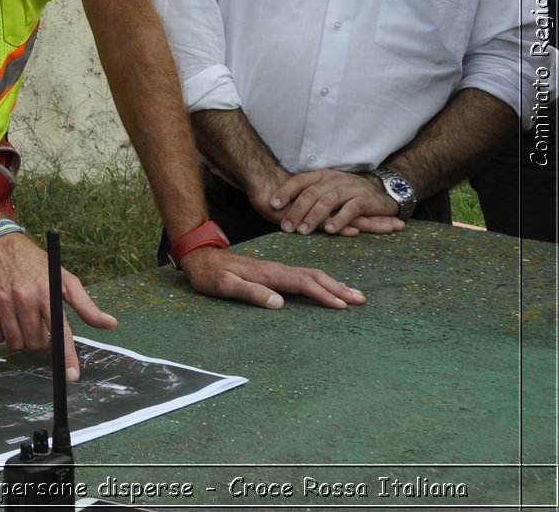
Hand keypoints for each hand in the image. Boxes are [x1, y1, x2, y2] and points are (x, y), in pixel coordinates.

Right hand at [0, 233, 116, 380]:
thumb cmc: (35, 263)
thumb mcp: (64, 278)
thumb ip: (85, 305)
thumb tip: (110, 323)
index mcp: (47, 291)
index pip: (60, 331)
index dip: (67, 356)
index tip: (72, 376)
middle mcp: (24, 296)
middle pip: (35, 343)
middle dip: (39, 340)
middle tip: (37, 323)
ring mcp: (1, 300)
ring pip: (15, 343)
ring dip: (20, 338)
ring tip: (21, 319)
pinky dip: (1, 333)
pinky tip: (5, 316)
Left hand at [177, 246, 366, 309]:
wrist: (201, 257)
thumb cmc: (211, 275)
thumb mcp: (224, 286)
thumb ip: (250, 293)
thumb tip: (279, 303)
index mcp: (268, 274)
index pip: (302, 283)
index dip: (323, 294)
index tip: (342, 305)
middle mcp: (277, 269)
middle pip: (314, 276)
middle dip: (338, 287)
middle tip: (361, 299)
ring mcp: (277, 269)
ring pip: (311, 275)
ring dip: (333, 284)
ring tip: (353, 294)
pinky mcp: (275, 272)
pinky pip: (304, 276)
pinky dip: (321, 281)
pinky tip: (328, 287)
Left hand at [270, 170, 405, 235]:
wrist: (382, 191)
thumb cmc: (348, 194)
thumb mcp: (327, 190)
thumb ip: (310, 196)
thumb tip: (280, 207)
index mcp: (322, 176)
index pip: (300, 180)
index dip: (286, 191)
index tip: (272, 204)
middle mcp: (335, 179)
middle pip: (311, 193)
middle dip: (297, 211)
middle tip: (286, 227)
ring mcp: (350, 188)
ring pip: (328, 201)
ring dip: (314, 217)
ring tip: (303, 231)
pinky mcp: (365, 199)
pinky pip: (351, 209)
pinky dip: (340, 219)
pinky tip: (330, 230)